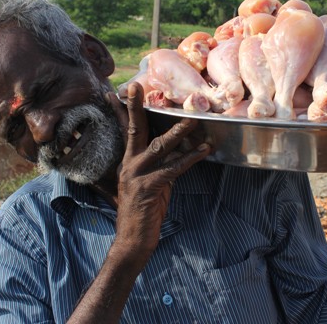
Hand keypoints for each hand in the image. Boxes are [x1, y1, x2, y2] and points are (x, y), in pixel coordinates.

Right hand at [107, 82, 209, 257]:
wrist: (133, 240)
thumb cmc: (142, 212)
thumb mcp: (147, 183)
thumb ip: (157, 166)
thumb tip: (175, 151)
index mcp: (126, 162)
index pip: (124, 131)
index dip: (123, 110)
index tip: (121, 91)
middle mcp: (129, 164)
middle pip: (134, 129)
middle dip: (137, 106)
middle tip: (138, 86)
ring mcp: (137, 176)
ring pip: (158, 146)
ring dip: (177, 132)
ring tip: (193, 119)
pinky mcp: (150, 187)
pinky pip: (174, 168)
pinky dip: (191, 157)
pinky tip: (205, 149)